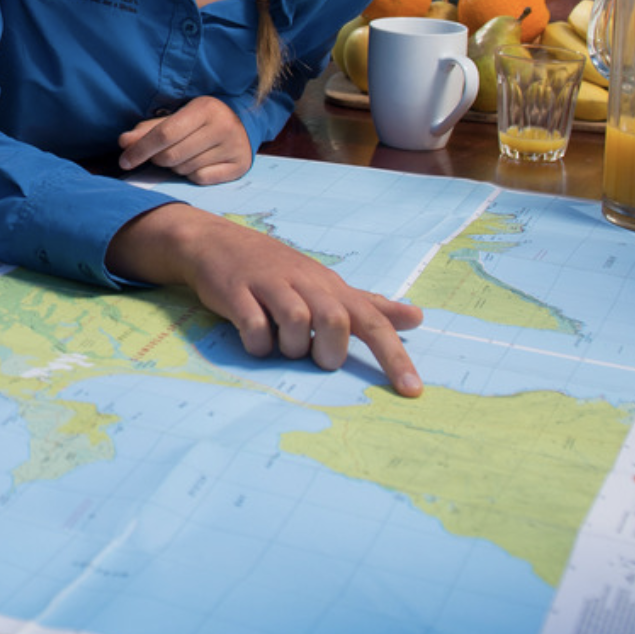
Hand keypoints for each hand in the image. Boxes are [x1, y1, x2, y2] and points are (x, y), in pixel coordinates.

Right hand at [107, 204, 424, 394]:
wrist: (217, 242)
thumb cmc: (278, 271)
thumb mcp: (326, 286)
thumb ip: (368, 307)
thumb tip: (417, 318)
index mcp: (331, 287)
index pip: (373, 322)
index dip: (394, 357)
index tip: (411, 391)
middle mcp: (306, 283)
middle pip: (335, 320)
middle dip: (329, 351)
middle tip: (315, 356)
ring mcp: (270, 285)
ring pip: (295, 321)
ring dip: (291, 347)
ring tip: (280, 345)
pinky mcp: (237, 292)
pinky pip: (253, 324)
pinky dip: (257, 343)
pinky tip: (254, 342)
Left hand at [118, 96, 254, 183]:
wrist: (242, 124)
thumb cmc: (201, 120)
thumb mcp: (178, 117)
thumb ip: (149, 129)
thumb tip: (124, 142)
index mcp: (205, 108)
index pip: (164, 134)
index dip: (140, 149)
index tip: (124, 161)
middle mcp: (223, 126)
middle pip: (172, 155)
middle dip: (158, 158)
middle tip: (159, 153)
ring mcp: (234, 147)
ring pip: (185, 169)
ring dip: (175, 166)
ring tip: (184, 154)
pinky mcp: (240, 165)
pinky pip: (201, 179)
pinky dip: (192, 174)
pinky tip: (198, 162)